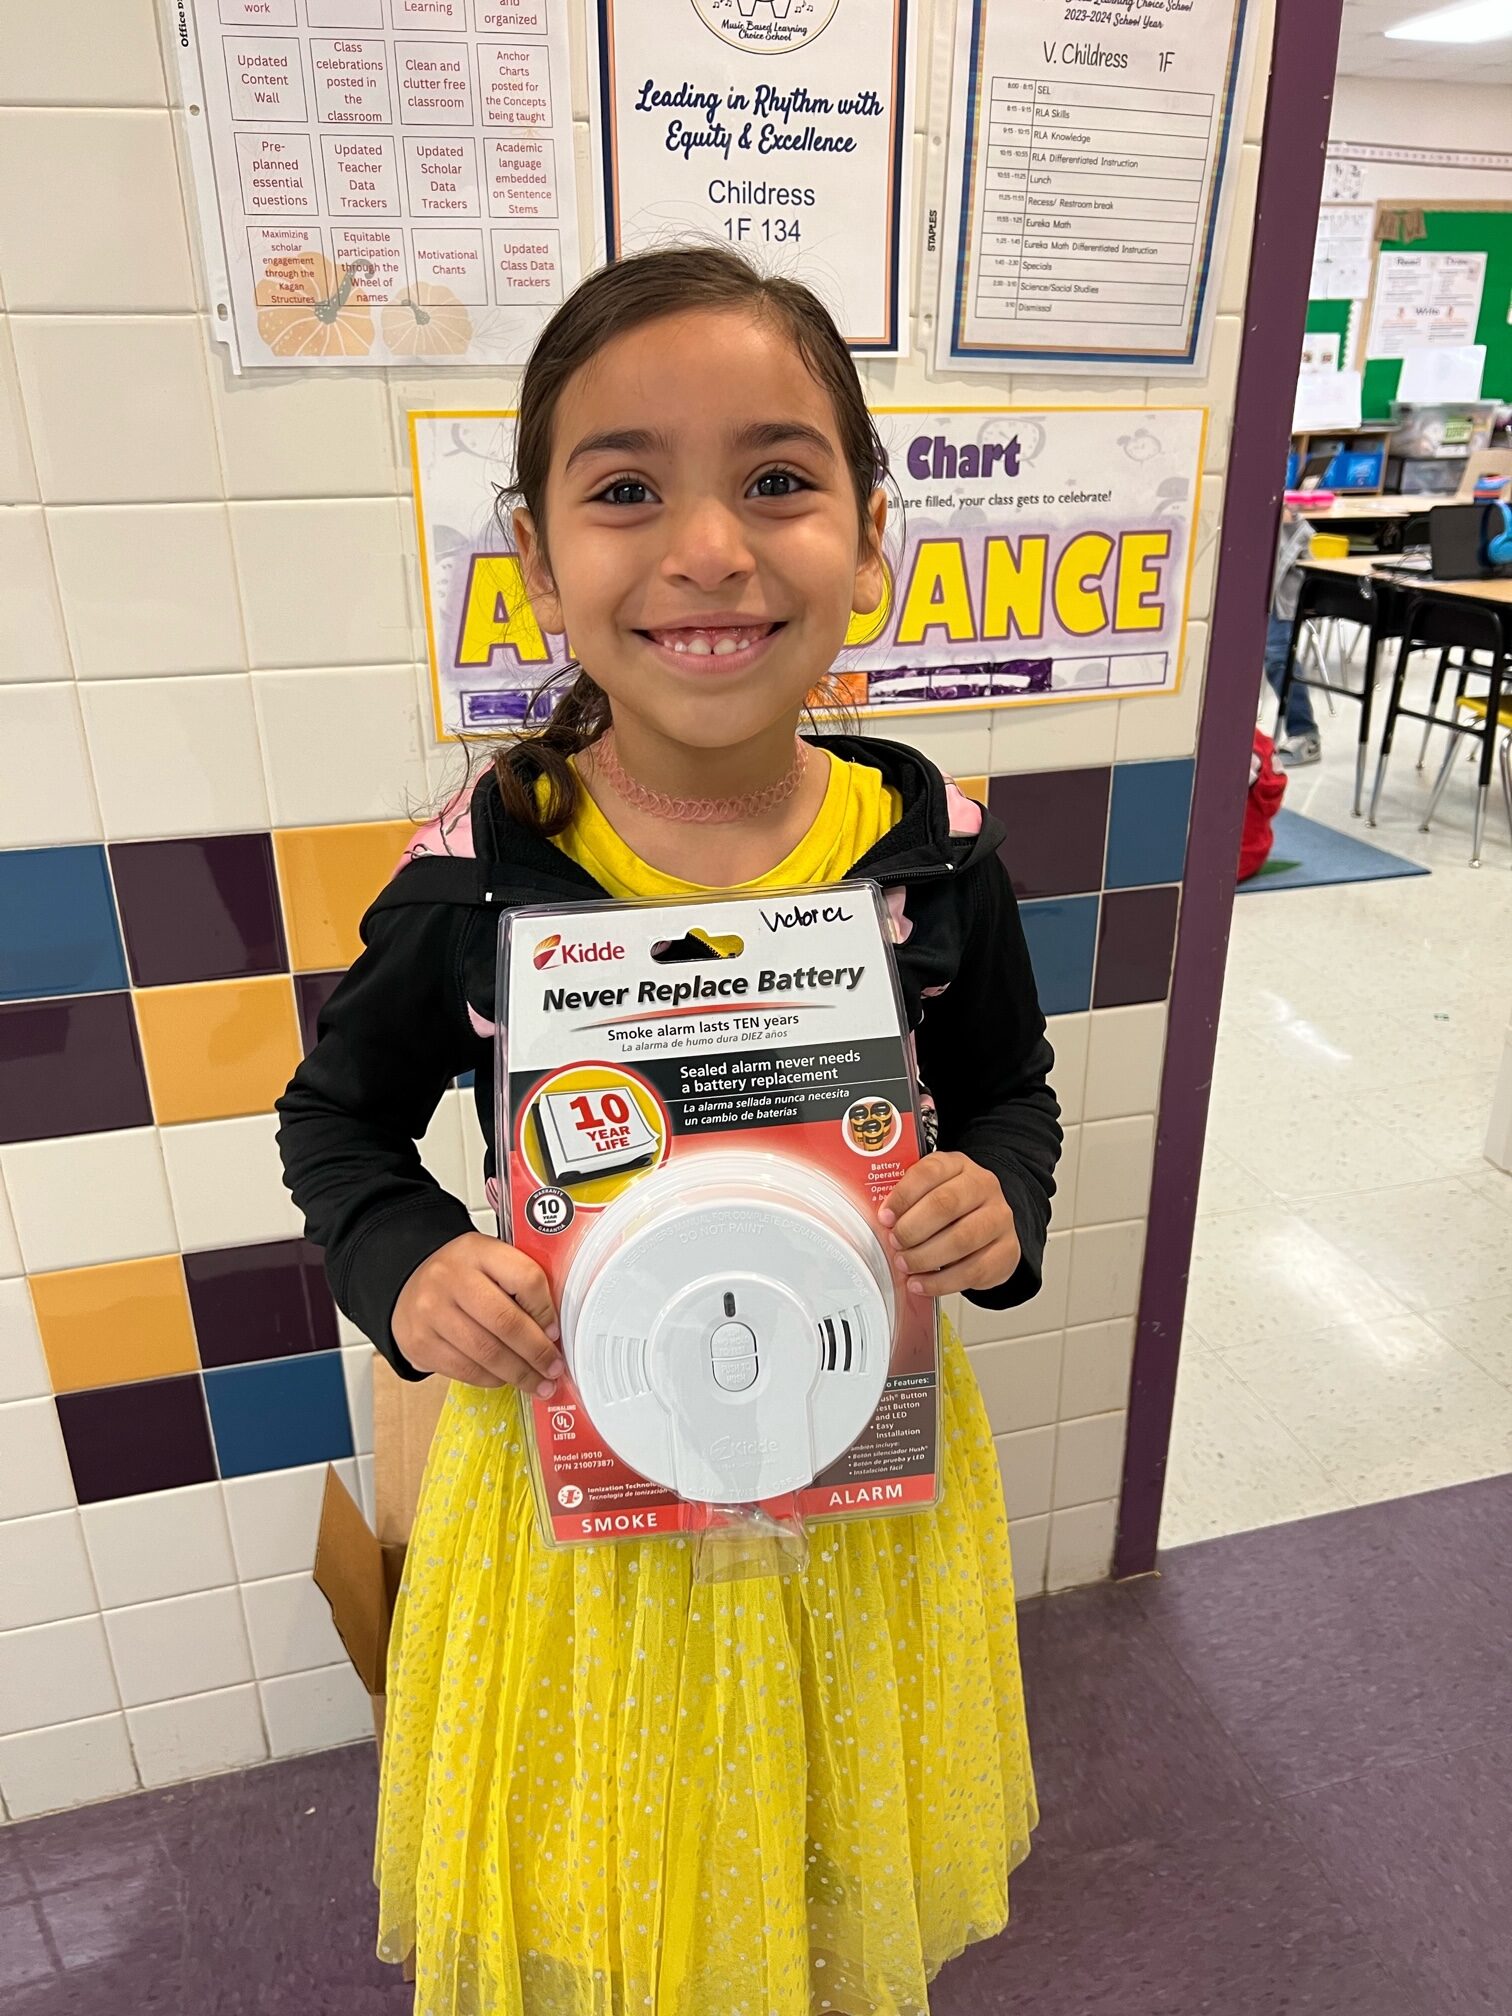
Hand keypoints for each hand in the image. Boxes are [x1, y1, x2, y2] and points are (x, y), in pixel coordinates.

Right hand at [392, 1232, 563, 1393]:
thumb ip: (520, 1284)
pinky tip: (506, 1378)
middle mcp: (450, 1279)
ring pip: (487, 1353)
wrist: (408, 1281)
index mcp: (477, 1251)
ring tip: (538, 1383)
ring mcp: (431, 1312)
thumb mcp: (490, 1260)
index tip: (556, 1332)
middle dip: (537, 1352)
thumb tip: (552, 1330)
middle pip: (506, 1322)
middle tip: (553, 1368)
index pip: (525, 1278)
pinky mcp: (421, 1343)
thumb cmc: (460, 1274)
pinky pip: (465, 1370)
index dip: (546, 1311)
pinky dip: (492, 1379)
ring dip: (519, 1373)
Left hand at [879, 1153, 1020, 1298]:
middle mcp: (983, 1186)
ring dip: (925, 1257)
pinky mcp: (1006, 1251)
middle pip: (945, 1205)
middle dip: (912, 1229)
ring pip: (961, 1239)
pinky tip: (921, 1283)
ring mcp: (999, 1218)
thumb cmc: (952, 1210)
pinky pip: (973, 1270)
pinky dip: (941, 1282)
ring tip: (905, 1265)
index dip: (903, 1196)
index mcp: (958, 1165)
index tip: (885, 1217)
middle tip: (895, 1243)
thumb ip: (907, 1201)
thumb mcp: (929, 1192)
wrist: (990, 1226)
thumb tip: (882, 1222)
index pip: (929, 1172)